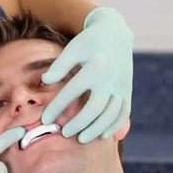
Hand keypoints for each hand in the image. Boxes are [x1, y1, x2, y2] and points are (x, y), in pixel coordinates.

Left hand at [41, 7, 132, 142]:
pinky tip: (103, 135)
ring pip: (111, 114)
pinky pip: (124, 113)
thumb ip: (59, 66)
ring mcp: (121, 86)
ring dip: (97, 129)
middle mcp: (110, 79)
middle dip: (79, 123)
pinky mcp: (127, 90)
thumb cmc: (89, 42)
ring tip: (82, 139)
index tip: (45, 119)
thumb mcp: (73, 48)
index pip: (72, 91)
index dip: (57, 107)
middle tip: (65, 133)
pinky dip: (115, 126)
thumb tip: (45, 81)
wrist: (116, 33)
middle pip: (95, 108)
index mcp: (94, 67)